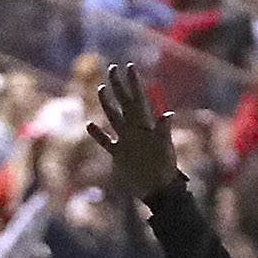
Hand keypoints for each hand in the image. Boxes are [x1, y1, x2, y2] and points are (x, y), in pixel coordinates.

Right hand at [87, 61, 180, 197]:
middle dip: (118, 86)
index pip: (138, 99)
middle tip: (112, 68)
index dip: (134, 83)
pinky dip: (97, 134)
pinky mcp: (119, 155)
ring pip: (114, 118)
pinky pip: (106, 141)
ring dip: (107, 104)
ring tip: (100, 89)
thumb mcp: (164, 149)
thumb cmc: (165, 170)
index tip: (129, 66)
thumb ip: (163, 131)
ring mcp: (126, 141)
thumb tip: (168, 115)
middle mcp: (135, 130)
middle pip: (124, 103)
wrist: (158, 191)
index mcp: (146, 126)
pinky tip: (89, 125)